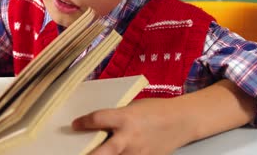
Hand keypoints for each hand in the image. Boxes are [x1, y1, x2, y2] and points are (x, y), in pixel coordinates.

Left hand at [72, 98, 192, 154]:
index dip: (83, 123)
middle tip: (76, 153)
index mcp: (125, 118)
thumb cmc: (155, 110)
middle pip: (103, 152)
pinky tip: (116, 154)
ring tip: (91, 153)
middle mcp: (129, 137)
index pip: (97, 120)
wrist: (182, 121)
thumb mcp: (133, 107)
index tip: (74, 125)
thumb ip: (116, 117)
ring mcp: (137, 153)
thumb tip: (97, 123)